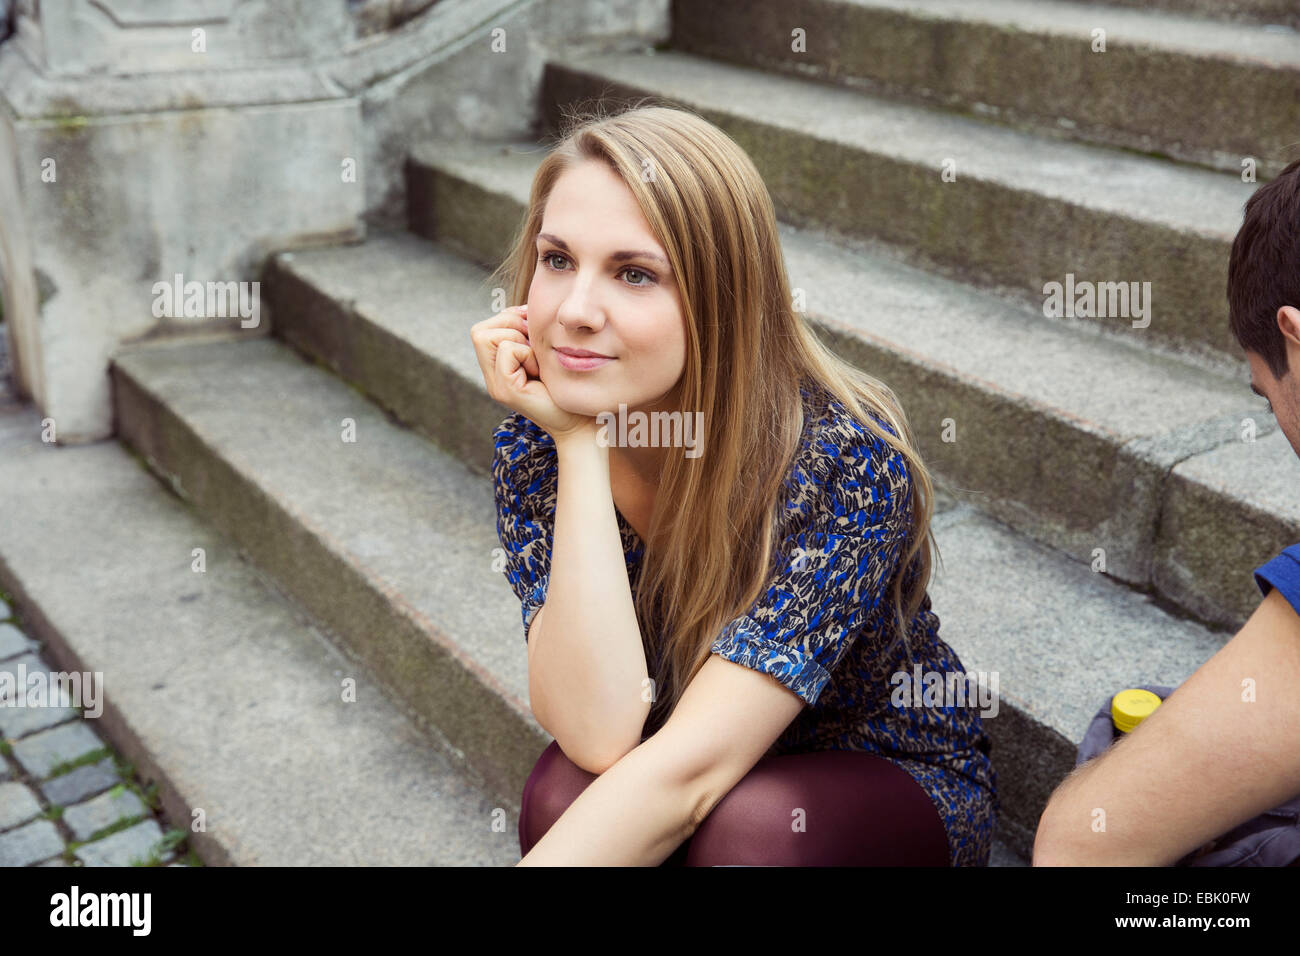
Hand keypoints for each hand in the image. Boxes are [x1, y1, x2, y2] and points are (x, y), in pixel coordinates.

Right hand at [470, 304, 595, 441]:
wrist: (580, 422)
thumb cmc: (568, 386)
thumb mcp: (544, 352)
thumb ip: (529, 334)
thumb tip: (525, 309)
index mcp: (499, 368)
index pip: (484, 329)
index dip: (507, 320)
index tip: (532, 334)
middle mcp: (492, 378)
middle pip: (479, 331)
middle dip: (509, 327)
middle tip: (534, 347)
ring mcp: (495, 386)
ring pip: (487, 337)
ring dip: (518, 341)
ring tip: (536, 362)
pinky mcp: (505, 390)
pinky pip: (508, 349)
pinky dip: (527, 354)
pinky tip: (539, 372)